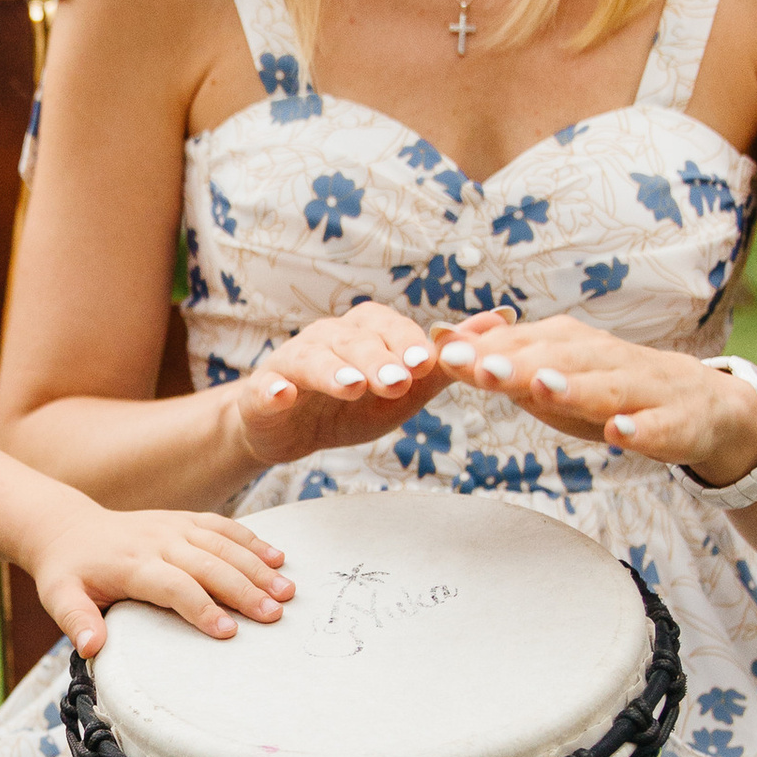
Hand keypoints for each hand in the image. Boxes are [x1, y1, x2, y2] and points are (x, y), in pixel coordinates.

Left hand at [25, 506, 291, 655]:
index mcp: (131, 564)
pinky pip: (222, 526)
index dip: (201, 607)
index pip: (173, 586)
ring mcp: (173, 527)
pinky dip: (251, 539)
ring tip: (287, 589)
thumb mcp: (59, 597)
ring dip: (257, 566)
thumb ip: (76, 621)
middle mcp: (157, 541)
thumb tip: (92, 648)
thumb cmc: (68, 571)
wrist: (69, 528)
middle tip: (275, 614)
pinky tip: (278, 557)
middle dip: (243, 589)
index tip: (229, 631)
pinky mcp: (183, 520)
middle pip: (208, 565)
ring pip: (222, 544)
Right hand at [232, 302, 462, 472]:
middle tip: (396, 382)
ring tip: (352, 386)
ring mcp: (291, 362)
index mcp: (363, 331)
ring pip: (311, 358)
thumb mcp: (401, 394)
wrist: (290, 430)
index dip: (406, 343)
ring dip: (332, 370)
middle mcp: (326, 337)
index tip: (426, 363)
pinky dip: (273, 390)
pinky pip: (266, 386)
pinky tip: (283, 395)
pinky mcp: (261, 391)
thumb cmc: (351, 406)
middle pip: (352, 340)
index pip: (388, 326)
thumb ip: (441, 367)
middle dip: (376, 360)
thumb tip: (495, 327)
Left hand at [433, 311, 756, 481]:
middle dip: (519, 365)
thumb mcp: (553, 380)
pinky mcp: (674, 420)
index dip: (483, 351)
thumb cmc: (610, 391)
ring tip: (541, 388)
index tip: (445, 355)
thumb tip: (441, 343)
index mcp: (569, 347)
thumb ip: (501, 365)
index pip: (521, 346)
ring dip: (573, 387)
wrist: (701, 402)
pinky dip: (639, 429)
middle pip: (558, 361)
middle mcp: (603, 359)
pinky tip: (618, 433)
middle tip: (479, 368)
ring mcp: (641, 389)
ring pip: (604, 387)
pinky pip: (655, 427)